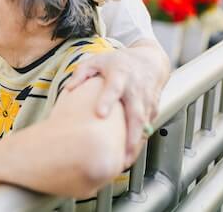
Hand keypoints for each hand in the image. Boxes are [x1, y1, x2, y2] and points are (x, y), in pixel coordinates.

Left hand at [65, 43, 167, 165]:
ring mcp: (146, 99)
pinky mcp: (154, 108)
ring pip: (144, 124)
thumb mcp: (98, 60)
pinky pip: (148, 126)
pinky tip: (131, 153)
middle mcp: (135, 89)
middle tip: (122, 154)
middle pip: (135, 113)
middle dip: (130, 134)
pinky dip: (141, 140)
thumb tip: (69, 89)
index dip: (107, 100)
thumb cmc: (119, 62)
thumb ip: (81, 73)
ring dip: (136, 143)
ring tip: (125, 161)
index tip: (101, 114)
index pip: (113, 89)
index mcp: (120, 75)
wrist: (150, 59)